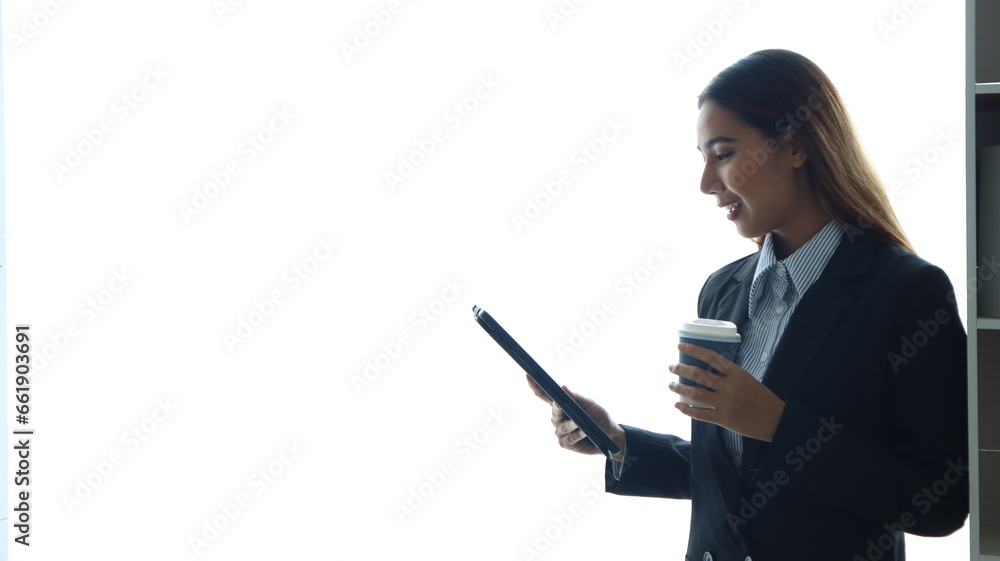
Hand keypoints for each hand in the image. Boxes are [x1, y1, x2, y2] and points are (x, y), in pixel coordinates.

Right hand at [525, 375, 625, 457]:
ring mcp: (560, 432)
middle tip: (560, 405)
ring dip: (571, 424)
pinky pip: (568, 438)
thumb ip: (576, 397)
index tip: (528, 376)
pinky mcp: (565, 443)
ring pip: (561, 426)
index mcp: (562, 405)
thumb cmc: (598, 416)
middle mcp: (558, 418)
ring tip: (579, 423)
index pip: (545, 395)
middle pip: (554, 411)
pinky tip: (583, 432)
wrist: (610, 435)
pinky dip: (576, 434)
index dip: (536, 386)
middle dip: (558, 408)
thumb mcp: (589, 403)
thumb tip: (563, 387)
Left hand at [668, 342, 785, 441]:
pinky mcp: (723, 418)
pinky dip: (686, 409)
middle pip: (699, 374)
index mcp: (736, 373)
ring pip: (695, 393)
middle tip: (671, 367)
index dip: (694, 350)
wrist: (775, 419)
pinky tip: (678, 405)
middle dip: (681, 369)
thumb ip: (729, 374)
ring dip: (680, 388)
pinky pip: (700, 413)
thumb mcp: (747, 378)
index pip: (711, 357)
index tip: (680, 346)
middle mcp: (729, 386)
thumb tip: (708, 368)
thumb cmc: (761, 397)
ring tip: (671, 385)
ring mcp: (725, 403)